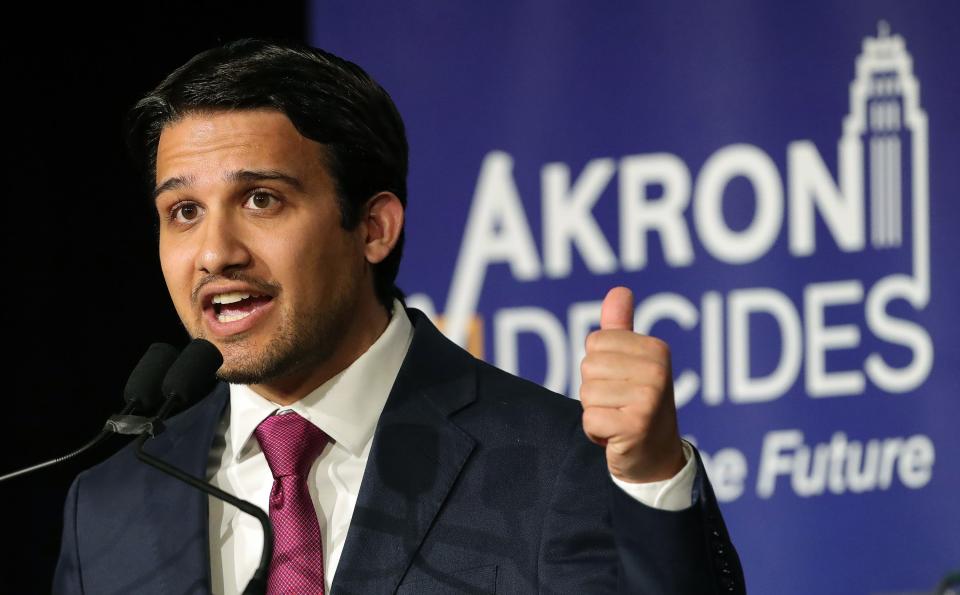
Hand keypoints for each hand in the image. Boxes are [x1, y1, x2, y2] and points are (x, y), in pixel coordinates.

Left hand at [580, 287, 685, 482]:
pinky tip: (616, 437)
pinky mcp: (635, 426)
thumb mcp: (632, 363)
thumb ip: (621, 328)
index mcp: (656, 349)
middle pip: (588, 367)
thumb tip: (618, 290)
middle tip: (619, 405)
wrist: (656, 457)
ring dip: (595, 412)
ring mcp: (649, 399)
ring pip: (587, 394)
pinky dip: (596, 433)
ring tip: (619, 419)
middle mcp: (657, 371)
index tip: (622, 383)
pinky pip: (589, 420)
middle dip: (594, 390)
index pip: (595, 342)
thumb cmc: (638, 404)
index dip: (599, 367)